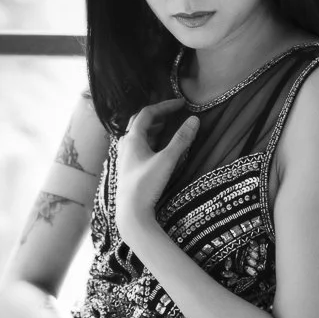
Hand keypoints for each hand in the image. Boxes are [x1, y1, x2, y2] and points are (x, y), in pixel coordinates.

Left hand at [115, 99, 199, 242]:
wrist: (131, 213)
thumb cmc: (146, 186)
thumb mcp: (167, 161)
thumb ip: (181, 140)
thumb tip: (195, 120)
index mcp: (132, 138)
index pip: (147, 112)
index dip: (164, 105)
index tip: (181, 104)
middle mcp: (125, 145)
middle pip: (139, 122)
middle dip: (157, 115)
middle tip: (172, 114)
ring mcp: (124, 157)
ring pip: (137, 135)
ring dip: (152, 128)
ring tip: (166, 128)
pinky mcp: (127, 169)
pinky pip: (137, 147)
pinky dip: (148, 141)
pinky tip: (157, 150)